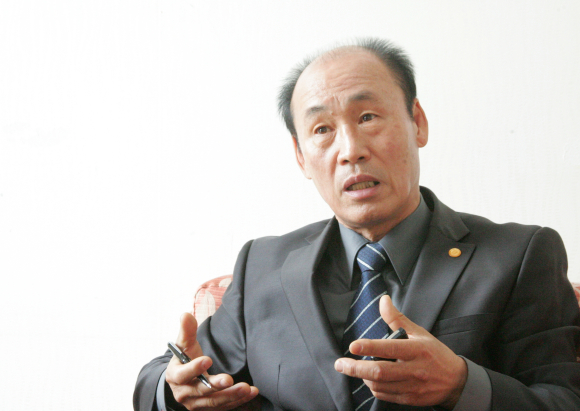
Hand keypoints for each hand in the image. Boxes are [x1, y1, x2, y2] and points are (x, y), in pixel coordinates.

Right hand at [165, 312, 258, 409]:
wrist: (184, 381)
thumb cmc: (186, 358)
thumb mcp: (184, 345)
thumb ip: (187, 331)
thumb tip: (185, 314)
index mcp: (175, 376)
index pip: (183, 374)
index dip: (194, 368)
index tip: (208, 359)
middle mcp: (184, 393)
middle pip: (201, 391)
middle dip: (216, 385)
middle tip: (229, 379)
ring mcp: (196, 403)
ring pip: (215, 401)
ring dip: (231, 395)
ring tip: (246, 388)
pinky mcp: (208, 409)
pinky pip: (224, 407)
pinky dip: (238, 401)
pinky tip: (251, 393)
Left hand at [334, 296, 466, 408]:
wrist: (456, 381)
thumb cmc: (435, 353)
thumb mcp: (419, 333)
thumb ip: (397, 318)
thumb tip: (383, 300)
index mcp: (416, 350)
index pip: (389, 348)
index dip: (369, 347)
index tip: (353, 346)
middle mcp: (414, 369)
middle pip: (380, 371)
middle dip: (356, 368)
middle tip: (340, 364)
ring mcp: (412, 386)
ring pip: (380, 385)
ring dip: (363, 378)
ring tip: (355, 369)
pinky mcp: (410, 399)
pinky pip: (385, 395)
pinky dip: (373, 388)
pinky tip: (369, 380)